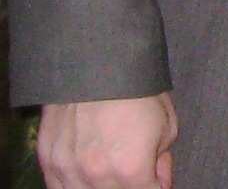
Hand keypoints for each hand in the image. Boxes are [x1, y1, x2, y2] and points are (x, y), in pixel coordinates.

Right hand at [37, 94, 177, 188]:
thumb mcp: (167, 124)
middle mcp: (97, 177)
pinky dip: (73, 184)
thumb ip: (162, 160)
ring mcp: (68, 171)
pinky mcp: (48, 160)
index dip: (155, 184)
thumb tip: (158, 179)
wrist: (97, 63)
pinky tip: (85, 173)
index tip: (155, 176)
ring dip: (101, 185)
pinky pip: (58, 187)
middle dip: (130, 184)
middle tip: (135, 167)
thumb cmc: (139, 91)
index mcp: (131, 170)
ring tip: (111, 166)